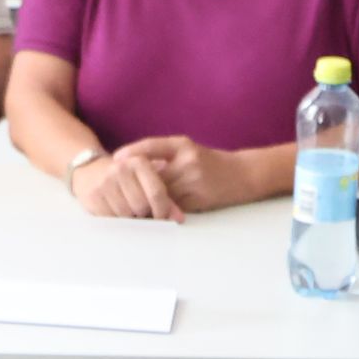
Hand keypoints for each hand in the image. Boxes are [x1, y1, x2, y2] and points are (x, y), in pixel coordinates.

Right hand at [69, 147, 182, 222]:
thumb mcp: (146, 179)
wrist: (90, 170)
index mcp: (139, 162)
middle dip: (145, 214)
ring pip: (126, 215)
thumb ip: (165, 197)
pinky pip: (111, 219)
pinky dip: (116, 220)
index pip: (156, 193)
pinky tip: (115, 211)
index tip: (164, 219)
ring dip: (130, 218)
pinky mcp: (93, 195)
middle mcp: (121, 169)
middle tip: (143, 213)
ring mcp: (105, 182)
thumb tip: (178, 218)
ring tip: (129, 210)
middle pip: (142, 206)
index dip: (163, 210)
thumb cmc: (127, 178)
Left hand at [115, 134, 253, 213]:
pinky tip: (151, 213)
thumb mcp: (189, 152)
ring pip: (161, 193)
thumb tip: (135, 167)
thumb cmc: (211, 163)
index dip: (132, 151)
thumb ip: (165, 158)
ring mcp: (193, 180)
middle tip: (117, 186)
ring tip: (130, 204)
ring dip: (146, 200)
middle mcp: (187, 160)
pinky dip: (161, 210)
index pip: (151, 145)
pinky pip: (172, 206)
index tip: (116, 159)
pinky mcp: (198, 198)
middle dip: (136, 183)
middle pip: (152, 174)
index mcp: (183, 145)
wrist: (243, 175)